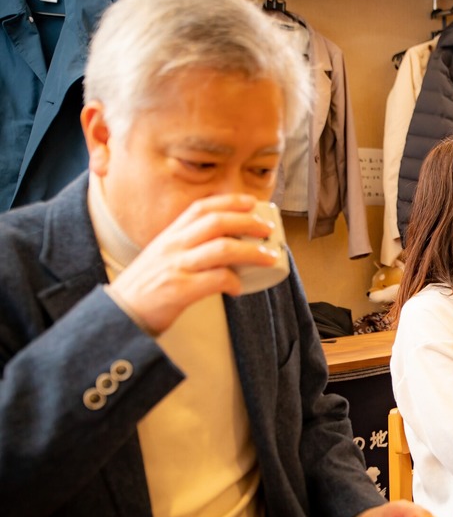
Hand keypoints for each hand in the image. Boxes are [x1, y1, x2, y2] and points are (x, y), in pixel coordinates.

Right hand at [108, 194, 281, 334]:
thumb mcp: (162, 258)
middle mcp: (172, 246)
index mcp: (169, 236)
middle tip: (268, 229)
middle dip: (248, 222)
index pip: (201, 208)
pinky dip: (233, 282)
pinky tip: (239, 288)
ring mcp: (176, 267)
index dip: (229, 202)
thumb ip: (187, 249)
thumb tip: (224, 248)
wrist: (118, 315)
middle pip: (216, 223)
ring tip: (269, 257)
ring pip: (222, 249)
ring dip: (251, 252)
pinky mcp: (179, 290)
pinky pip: (215, 280)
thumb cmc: (145, 289)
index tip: (251, 202)